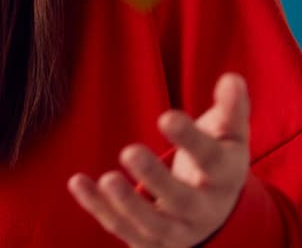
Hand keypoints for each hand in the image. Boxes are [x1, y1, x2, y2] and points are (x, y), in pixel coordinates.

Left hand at [68, 72, 250, 246]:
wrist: (214, 214)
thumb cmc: (216, 162)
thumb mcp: (229, 137)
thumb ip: (230, 109)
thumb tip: (232, 79)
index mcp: (225, 178)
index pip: (211, 160)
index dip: (191, 140)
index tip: (167, 116)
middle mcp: (203, 210)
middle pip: (181, 200)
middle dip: (156, 179)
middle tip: (129, 151)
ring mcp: (177, 231)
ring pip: (152, 225)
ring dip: (127, 205)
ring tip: (106, 179)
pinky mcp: (149, 241)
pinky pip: (122, 228)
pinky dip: (98, 208)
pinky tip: (77, 182)